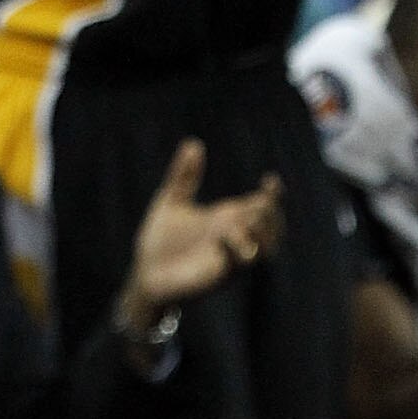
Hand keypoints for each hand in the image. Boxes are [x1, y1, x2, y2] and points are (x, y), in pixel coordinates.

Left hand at [117, 139, 283, 328]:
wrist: (145, 274)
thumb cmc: (161, 240)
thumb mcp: (171, 201)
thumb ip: (183, 175)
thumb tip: (193, 143)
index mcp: (226, 220)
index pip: (260, 206)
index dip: (272, 195)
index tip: (271, 180)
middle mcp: (233, 239)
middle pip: (270, 228)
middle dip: (272, 215)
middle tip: (264, 200)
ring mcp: (228, 259)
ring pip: (263, 250)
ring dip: (262, 234)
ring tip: (251, 218)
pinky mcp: (217, 276)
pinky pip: (235, 265)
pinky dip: (232, 249)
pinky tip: (220, 237)